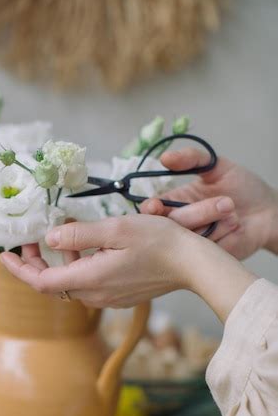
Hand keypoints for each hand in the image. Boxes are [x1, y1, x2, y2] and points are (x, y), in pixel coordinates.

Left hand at [0, 215, 255, 320]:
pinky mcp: (117, 295)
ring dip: (59, 261)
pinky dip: (77, 265)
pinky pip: (87, 283)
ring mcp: (107, 298)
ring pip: (70, 282)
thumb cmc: (159, 242)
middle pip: (52, 284)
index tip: (5, 254)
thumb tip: (50, 239)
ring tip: (60, 233)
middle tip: (29, 238)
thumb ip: (79, 236)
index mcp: (89, 280)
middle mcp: (94, 295)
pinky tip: (86, 245)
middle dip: (35, 263)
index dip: (19, 268)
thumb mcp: (116, 230)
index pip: (41, 282)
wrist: (192, 265)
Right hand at [140, 149, 277, 259]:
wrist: (269, 212)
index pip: (152, 210)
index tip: (155, 207)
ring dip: (214, 223)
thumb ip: (192, 159)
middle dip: (194, 214)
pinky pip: (204, 250)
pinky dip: (224, 235)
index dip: (150, 210)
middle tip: (224, 203)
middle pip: (168, 227)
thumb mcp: (217, 167)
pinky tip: (236, 228)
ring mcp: (192, 243)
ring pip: (186, 240)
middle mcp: (180, 225)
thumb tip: (165, 157)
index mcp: (175, 203)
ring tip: (234, 212)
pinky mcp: (206, 258)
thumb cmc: (244, 187)